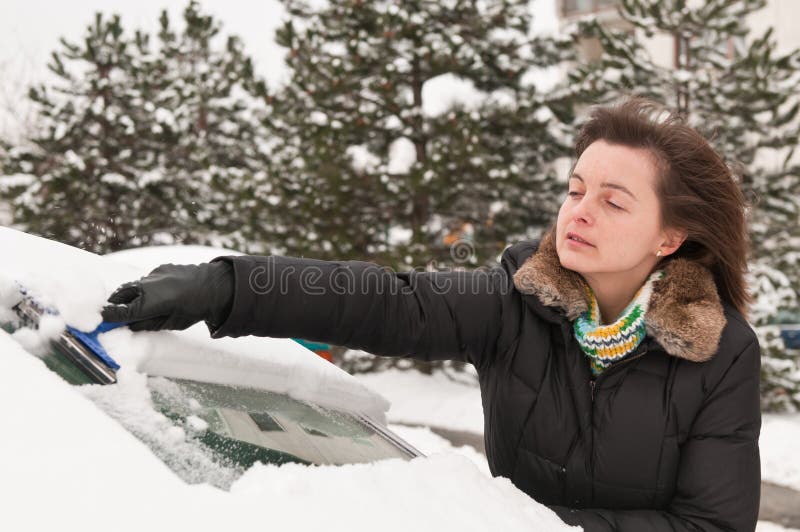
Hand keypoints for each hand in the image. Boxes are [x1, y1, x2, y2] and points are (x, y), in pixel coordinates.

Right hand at [101, 261, 233, 330]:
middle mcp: (146, 287)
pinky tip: (156, 293)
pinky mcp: (161, 268)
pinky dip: (146, 287)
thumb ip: (146, 323)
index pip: (120, 311)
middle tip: (110, 310)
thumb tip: (129, 324)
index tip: (99, 320)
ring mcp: (153, 275)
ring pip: (135, 285)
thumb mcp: (169, 323)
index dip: (108, 316)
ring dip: (130, 293)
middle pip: (122, 294)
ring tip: (131, 302)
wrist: (215, 287)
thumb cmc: (193, 310)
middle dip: (114, 302)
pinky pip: (148, 279)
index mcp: (147, 304)